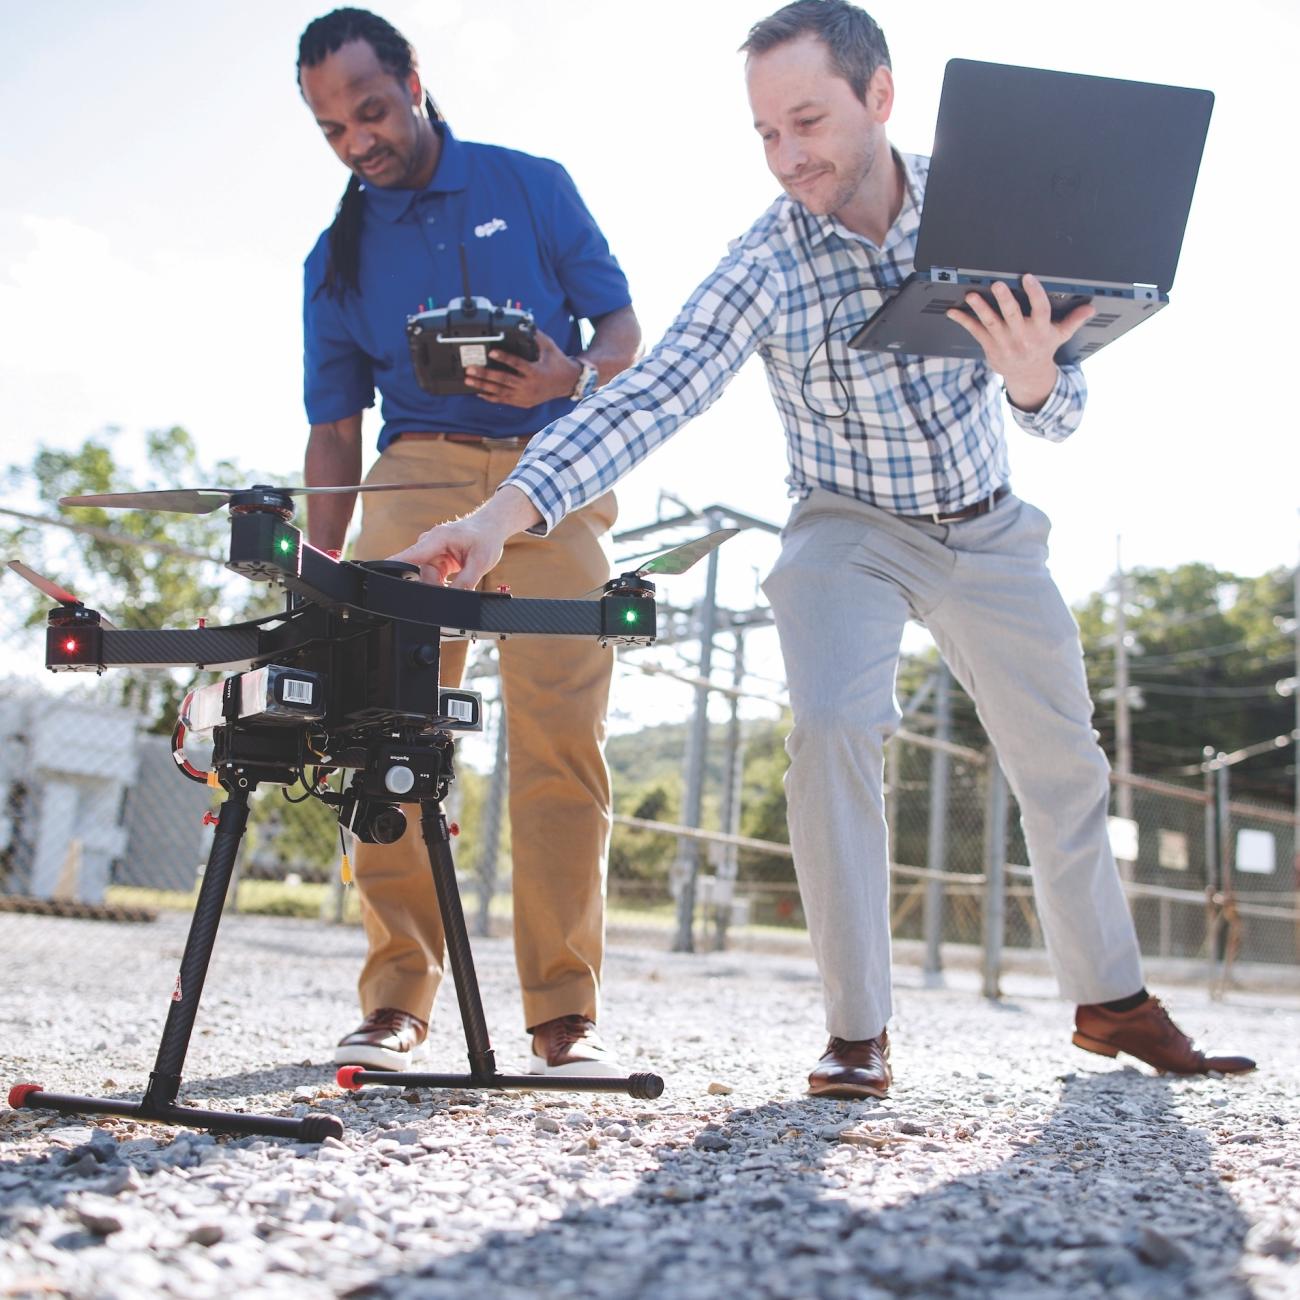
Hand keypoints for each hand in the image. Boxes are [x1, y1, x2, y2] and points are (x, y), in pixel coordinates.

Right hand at [389, 486, 541, 589]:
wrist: (490, 528)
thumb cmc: (485, 538)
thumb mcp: (481, 562)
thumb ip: (465, 582)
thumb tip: (455, 599)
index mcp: (437, 539)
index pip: (410, 555)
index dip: (394, 566)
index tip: (381, 576)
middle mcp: (429, 544)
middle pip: (421, 574)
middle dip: (436, 586)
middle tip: (456, 588)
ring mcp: (430, 552)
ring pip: (427, 579)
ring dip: (442, 585)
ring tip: (462, 578)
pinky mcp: (434, 559)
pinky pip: (432, 577)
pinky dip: (443, 583)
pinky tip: (456, 578)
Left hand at [463, 328, 580, 408]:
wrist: (568, 383)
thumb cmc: (558, 363)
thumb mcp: (549, 347)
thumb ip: (536, 336)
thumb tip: (525, 323)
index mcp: (536, 371)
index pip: (517, 364)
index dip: (504, 358)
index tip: (492, 352)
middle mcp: (529, 386)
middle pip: (503, 380)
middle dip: (485, 375)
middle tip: (470, 369)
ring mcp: (525, 396)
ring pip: (500, 392)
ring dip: (483, 386)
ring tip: (468, 380)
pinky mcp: (523, 402)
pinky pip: (504, 400)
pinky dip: (490, 397)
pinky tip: (479, 392)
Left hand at [946, 273, 1094, 410]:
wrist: (1027, 375)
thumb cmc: (1042, 349)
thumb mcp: (1060, 335)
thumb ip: (1073, 319)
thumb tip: (1091, 308)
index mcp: (1040, 329)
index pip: (1040, 309)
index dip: (1034, 293)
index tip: (1027, 278)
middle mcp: (1021, 336)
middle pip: (1012, 316)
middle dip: (1005, 300)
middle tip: (998, 284)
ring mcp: (1004, 342)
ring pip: (991, 323)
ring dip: (980, 309)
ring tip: (972, 296)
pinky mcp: (989, 346)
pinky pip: (975, 331)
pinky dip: (963, 321)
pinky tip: (953, 311)